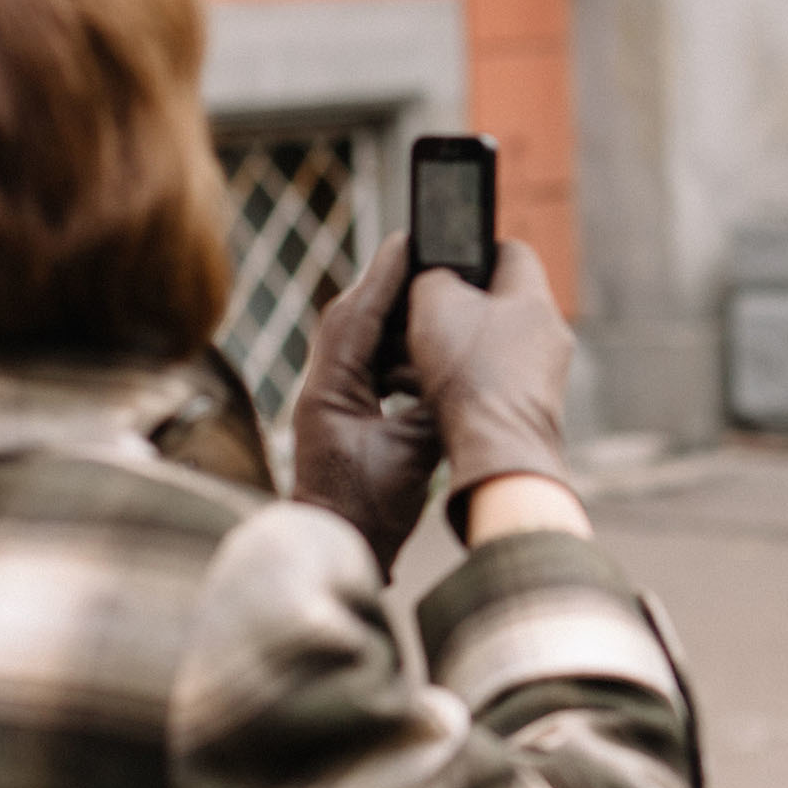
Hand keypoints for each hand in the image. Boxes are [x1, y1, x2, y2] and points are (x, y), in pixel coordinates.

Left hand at [291, 234, 443, 571]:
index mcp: (332, 387)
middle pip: (355, 314)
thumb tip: (463, 369)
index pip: (360, 311)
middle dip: (393, 284)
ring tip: (433, 299)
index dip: (389, 271)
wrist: (334, 550)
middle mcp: (323, 385)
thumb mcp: (414, 453)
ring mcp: (328, 400)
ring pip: (360, 339)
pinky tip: (421, 354)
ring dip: (394, 317)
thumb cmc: (367, 510)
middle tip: (432, 257)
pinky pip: (365, 365)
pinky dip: (392, 350)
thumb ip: (437, 404)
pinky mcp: (340, 416)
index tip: (416, 236)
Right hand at [407, 239, 580, 532]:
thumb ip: (433, 276)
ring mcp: (546, 372)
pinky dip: (468, 379)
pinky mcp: (534, 406)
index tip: (444, 264)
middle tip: (424, 314)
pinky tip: (435, 392)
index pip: (511, 251)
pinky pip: (497, 379)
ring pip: (496, 343)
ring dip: (459, 346)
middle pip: (501, 300)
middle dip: (459, 305)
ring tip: (419, 358)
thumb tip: (436, 276)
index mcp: (534, 298)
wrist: (498, 451)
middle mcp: (550, 333)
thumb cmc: (469, 374)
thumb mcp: (434, 304)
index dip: (473, 251)